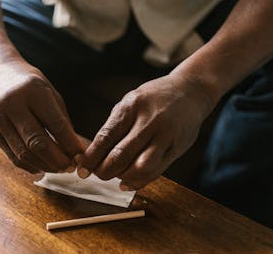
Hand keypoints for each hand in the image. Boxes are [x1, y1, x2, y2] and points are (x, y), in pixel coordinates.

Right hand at [0, 59, 83, 172]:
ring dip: (44, 165)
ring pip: (24, 153)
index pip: (55, 124)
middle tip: (71, 167)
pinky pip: (13, 156)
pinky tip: (43, 166)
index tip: (81, 155)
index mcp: (32, 92)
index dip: (70, 144)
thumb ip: (62, 120)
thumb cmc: (30, 84)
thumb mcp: (50, 93)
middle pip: (37, 142)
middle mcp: (12, 105)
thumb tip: (75, 149)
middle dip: (57, 159)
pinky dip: (30, 165)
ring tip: (59, 168)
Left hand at [76, 72, 214, 189]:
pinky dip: (139, 181)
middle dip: (104, 171)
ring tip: (115, 177)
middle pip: (121, 155)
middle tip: (97, 175)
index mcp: (131, 107)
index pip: (106, 137)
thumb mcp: (131, 102)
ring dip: (123, 177)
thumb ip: (114, 126)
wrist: (191, 91)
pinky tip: (128, 182)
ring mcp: (165, 135)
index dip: (91, 157)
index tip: (81, 169)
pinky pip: (156, 171)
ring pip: (140, 167)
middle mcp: (149, 121)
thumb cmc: (153, 99)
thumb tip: (93, 155)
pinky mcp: (177, 148)